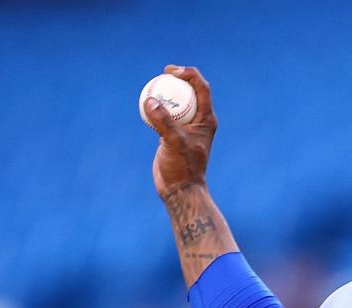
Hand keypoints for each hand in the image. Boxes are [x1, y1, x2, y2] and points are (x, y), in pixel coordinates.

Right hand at [145, 65, 217, 198]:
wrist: (179, 190)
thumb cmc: (182, 167)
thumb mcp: (174, 142)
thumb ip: (163, 121)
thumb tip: (150, 100)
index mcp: (206, 119)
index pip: (201, 88)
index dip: (189, 74)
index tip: (172, 72)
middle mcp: (198, 121)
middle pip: (190, 91)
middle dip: (178, 79)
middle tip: (163, 73)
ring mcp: (185, 128)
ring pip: (176, 103)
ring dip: (166, 93)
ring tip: (152, 85)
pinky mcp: (172, 135)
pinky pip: (164, 115)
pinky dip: (156, 109)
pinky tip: (144, 104)